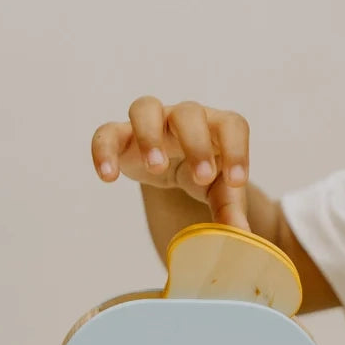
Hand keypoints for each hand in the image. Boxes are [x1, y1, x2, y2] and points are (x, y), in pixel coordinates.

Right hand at [91, 96, 250, 229]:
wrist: (173, 167)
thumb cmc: (201, 172)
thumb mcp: (219, 190)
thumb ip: (229, 210)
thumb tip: (240, 236)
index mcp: (215, 127)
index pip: (232, 125)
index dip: (237, 150)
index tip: (235, 182)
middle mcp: (183, 117)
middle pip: (189, 113)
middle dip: (196, 144)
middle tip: (201, 177)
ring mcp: (151, 123)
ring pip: (145, 108)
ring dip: (150, 136)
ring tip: (156, 168)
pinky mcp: (121, 136)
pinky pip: (106, 133)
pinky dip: (104, 151)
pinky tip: (108, 177)